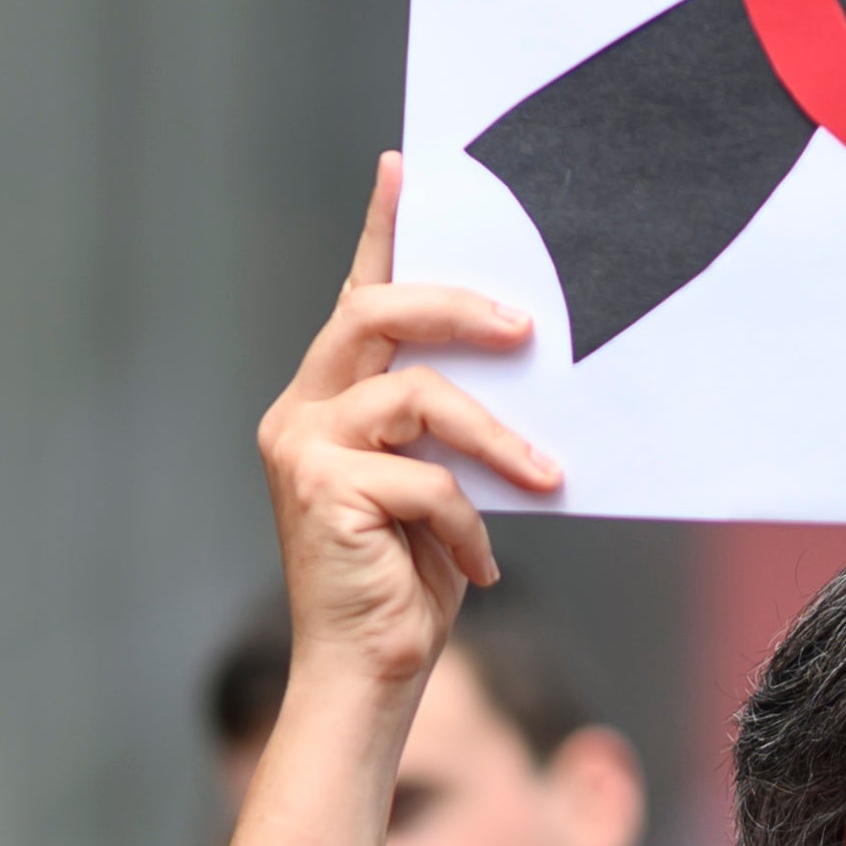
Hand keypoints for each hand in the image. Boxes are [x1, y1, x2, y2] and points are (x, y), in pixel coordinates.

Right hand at [255, 153, 556, 712]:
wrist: (369, 677)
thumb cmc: (410, 583)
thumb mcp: (437, 485)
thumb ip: (446, 424)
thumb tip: (517, 362)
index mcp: (326, 399)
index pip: (359, 298)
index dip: (382, 233)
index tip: (404, 167)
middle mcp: (300, 411)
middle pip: (377, 314)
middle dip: (459, 308)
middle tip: (527, 329)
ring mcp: (301, 447)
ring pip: (418, 397)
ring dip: (496, 440)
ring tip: (545, 479)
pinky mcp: (318, 490)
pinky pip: (425, 478)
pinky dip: (468, 522)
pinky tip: (482, 563)